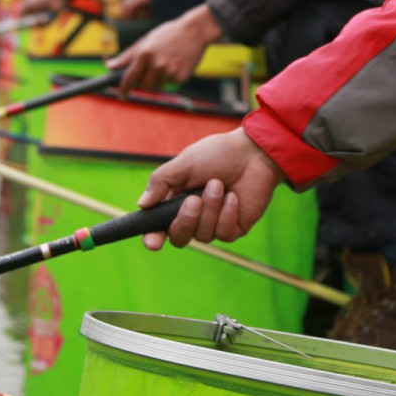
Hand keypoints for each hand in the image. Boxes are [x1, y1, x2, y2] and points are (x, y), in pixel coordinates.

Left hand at [111, 5, 224, 90]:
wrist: (195, 31)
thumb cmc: (167, 35)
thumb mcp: (145, 41)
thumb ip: (126, 56)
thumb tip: (109, 66)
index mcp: (145, 54)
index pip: (130, 77)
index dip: (124, 88)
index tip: (122, 95)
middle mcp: (157, 64)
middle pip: (145, 86)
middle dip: (144, 83)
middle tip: (149, 74)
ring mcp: (170, 71)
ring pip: (158, 85)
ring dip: (159, 78)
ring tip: (166, 62)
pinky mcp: (181, 77)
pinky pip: (171, 83)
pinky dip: (170, 77)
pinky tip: (176, 63)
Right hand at [139, 129, 281, 249]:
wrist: (253, 153)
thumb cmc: (217, 154)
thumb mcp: (184, 163)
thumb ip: (161, 182)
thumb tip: (142, 204)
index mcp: (175, 201)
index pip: (158, 227)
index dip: (153, 238)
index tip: (153, 243)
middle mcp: (193, 216)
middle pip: (179, 238)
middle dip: (185, 220)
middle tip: (194, 199)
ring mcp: (213, 224)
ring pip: (203, 236)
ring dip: (210, 209)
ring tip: (219, 185)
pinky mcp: (234, 228)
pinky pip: (224, 234)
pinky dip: (227, 214)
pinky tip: (234, 197)